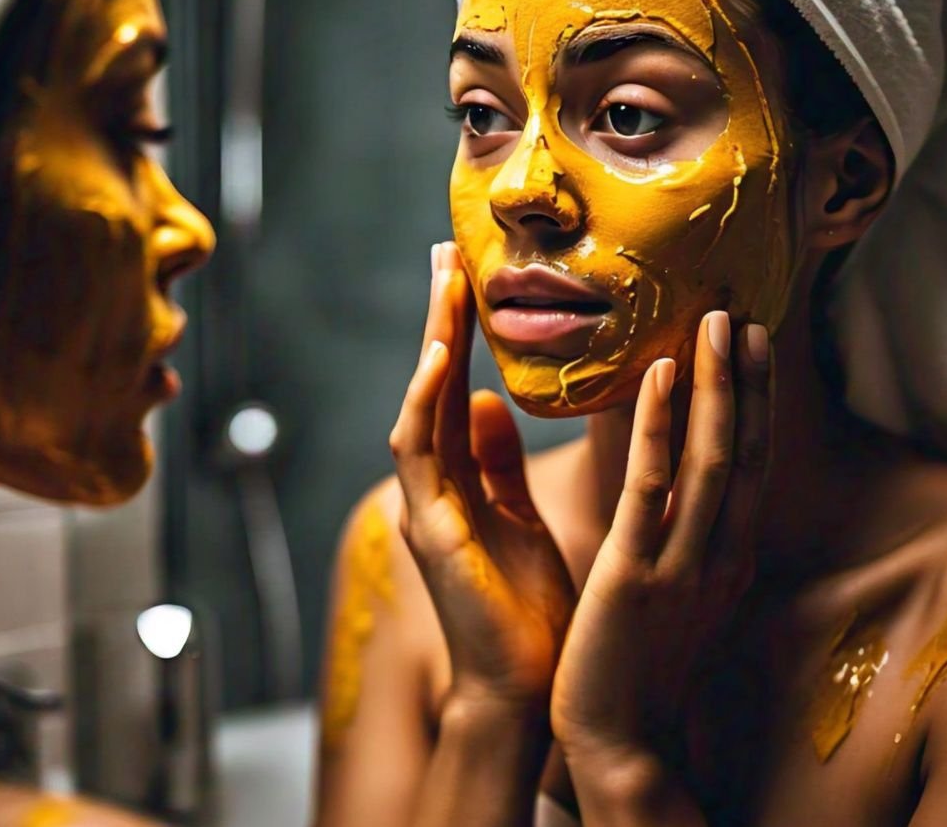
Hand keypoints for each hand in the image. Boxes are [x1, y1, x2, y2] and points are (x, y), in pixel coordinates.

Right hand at [389, 242, 575, 713]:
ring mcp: (427, 505)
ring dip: (432, 342)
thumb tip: (490, 402)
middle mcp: (436, 485)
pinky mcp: (430, 530)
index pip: (458, 388)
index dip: (462, 330)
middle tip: (448, 252)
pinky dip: (426, 404)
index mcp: (461, 480)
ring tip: (445, 281)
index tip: (472, 273)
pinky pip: (420, 455)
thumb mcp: (517, 518)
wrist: (525, 694)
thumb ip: (497, 463)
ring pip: (421, 406)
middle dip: (440, 318)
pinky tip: (441, 358)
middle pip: (433, 384)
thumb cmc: (526, 611)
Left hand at [551, 312, 771, 780]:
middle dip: (746, 381)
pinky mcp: (635, 575)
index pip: (748, 464)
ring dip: (717, 386)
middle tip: (745, 311)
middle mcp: (717, 555)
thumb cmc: (638, 661)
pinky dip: (662, 428)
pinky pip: (652, 488)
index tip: (755, 343)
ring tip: (717, 321)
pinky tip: (662, 376)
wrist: (616, 741)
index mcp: (724, 557)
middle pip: (743, 452)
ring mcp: (682, 564)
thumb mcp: (675, 590)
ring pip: (711, 460)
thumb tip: (672, 484)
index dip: (755, 401)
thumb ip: (680, 535)